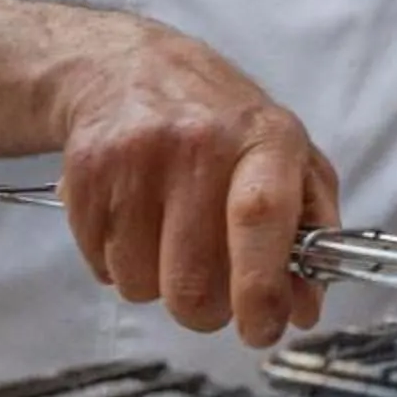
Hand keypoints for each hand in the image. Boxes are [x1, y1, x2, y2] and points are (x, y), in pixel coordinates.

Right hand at [50, 20, 341, 345]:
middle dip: (204, 307)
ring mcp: (136, 156)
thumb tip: (303, 309)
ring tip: (167, 234)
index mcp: (263, 138)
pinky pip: (102, 266)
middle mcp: (199, 142)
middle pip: (193, 279)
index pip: (261, 218)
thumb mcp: (286, 155)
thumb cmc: (219, 122)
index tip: (261, 328)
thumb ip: (309, 231)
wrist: (126, 68)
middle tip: (209, 287)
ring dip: (156, 282)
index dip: (260, 287)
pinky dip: (119, 262)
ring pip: (142, 284)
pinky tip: (134, 218)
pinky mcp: (86, 174)